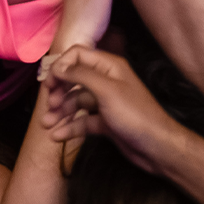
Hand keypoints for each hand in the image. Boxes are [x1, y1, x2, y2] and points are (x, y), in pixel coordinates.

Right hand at [45, 45, 187, 174]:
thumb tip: (58, 67)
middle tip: (49, 106)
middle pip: (74, 79)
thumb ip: (81, 75)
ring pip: (76, 102)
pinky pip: (82, 121)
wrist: (157, 147)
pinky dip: (69, 127)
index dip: (61, 66)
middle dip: (58, 92)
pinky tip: (57, 136)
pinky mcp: (105, 121)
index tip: (49, 83)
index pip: (78, 55)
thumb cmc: (136, 116)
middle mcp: (106, 81)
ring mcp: (105, 102)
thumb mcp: (107, 91)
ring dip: (60, 112)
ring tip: (47, 125)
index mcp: (109, 67)